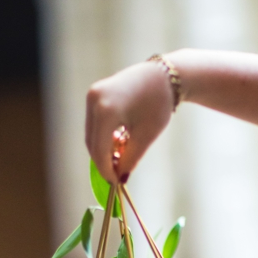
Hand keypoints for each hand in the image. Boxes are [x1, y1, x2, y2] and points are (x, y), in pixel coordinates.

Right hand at [85, 59, 175, 182]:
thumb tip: (119, 179)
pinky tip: (117, 142)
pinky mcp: (94, 94)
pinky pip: (94, 122)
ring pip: (91, 133)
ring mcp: (91, 95)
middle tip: (117, 173)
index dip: (106, 169)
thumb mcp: (146, 136)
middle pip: (92, 142)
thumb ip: (130, 160)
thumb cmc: (159, 103)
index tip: (116, 183)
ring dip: (102, 149)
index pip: (99, 150)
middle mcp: (94, 101)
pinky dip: (102, 135)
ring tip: (119, 157)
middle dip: (103, 160)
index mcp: (106, 110)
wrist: (166, 74)